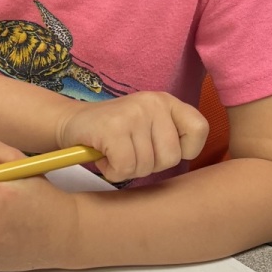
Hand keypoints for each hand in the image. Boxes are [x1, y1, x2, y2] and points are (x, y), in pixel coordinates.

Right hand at [57, 90, 208, 182]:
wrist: (72, 123)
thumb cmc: (115, 133)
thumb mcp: (149, 127)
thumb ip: (171, 137)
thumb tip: (191, 165)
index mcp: (166, 101)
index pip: (199, 129)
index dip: (185, 150)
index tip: (161, 148)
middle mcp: (153, 103)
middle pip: (171, 157)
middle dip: (149, 165)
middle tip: (129, 152)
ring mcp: (132, 113)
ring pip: (146, 166)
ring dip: (128, 168)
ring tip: (114, 152)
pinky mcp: (112, 128)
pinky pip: (125, 167)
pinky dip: (113, 171)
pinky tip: (104, 156)